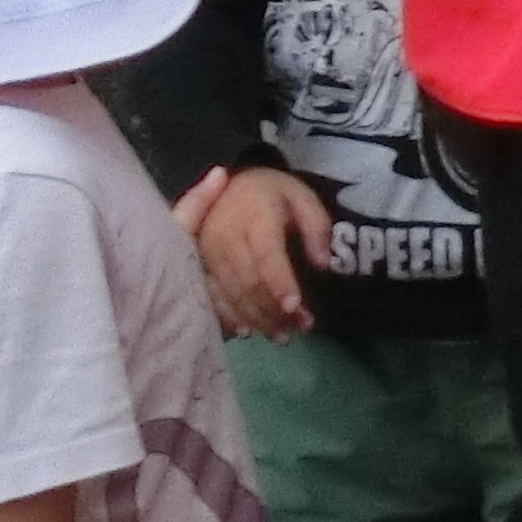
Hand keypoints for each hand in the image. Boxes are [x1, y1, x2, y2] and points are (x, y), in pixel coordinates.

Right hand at [175, 166, 330, 340]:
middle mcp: (225, 238)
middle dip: (274, 310)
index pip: (267, 256)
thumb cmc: (271, 193)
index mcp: (254, 218)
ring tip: (282, 336)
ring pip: (231, 294)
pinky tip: (247, 332)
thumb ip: (317, 226)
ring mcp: (208, 254)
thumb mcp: (301, 196)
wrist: (226, 184)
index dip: (280, 283)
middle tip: (300, 329)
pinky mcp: (198, 266)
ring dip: (257, 319)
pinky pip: (212, 296)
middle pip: (249, 281)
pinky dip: (229, 317)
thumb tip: (323, 265)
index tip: (295, 306)